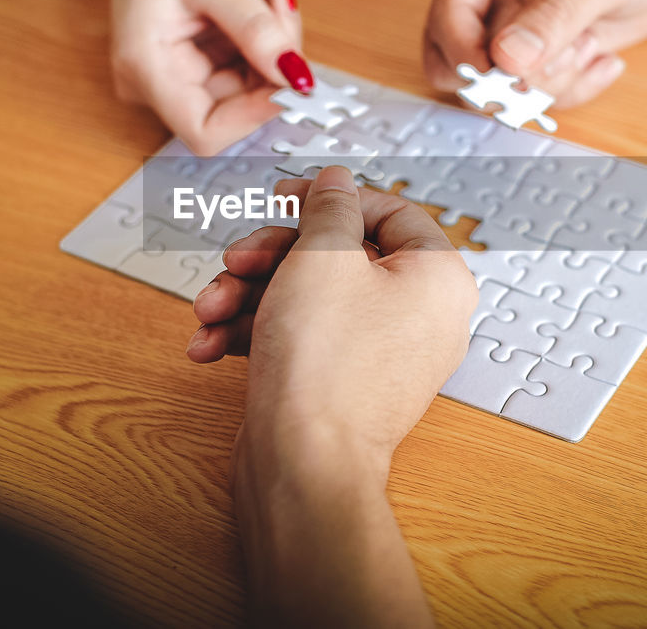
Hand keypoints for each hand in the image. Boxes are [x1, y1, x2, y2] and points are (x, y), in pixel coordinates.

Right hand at [107, 0, 310, 155]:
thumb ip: (256, 29)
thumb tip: (296, 77)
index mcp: (146, 69)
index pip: (204, 132)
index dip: (253, 115)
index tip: (291, 76)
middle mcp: (156, 83)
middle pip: (232, 110)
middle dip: (271, 69)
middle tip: (283, 11)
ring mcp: (176, 77)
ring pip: (245, 91)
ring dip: (273, 52)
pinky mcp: (195, 66)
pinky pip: (244, 72)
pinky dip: (265, 44)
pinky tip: (263, 6)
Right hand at [187, 167, 476, 476]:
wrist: (303, 467)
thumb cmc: (325, 365)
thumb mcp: (321, 257)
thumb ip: (329, 207)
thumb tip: (337, 180)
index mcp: (436, 278)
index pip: (390, 212)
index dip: (331, 199)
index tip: (286, 198)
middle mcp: (417, 316)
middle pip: (338, 255)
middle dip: (271, 255)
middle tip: (236, 259)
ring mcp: (378, 353)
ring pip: (308, 296)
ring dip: (248, 295)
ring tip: (210, 310)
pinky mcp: (341, 383)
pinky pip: (300, 337)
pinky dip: (254, 333)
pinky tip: (211, 344)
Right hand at [423, 0, 646, 106]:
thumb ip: (555, 14)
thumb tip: (507, 59)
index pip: (449, 13)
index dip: (471, 55)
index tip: (511, 76)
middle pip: (457, 57)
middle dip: (517, 73)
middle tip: (567, 55)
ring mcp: (502, 19)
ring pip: (493, 84)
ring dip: (547, 81)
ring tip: (588, 44)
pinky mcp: (526, 49)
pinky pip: (527, 93)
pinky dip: (568, 86)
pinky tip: (598, 52)